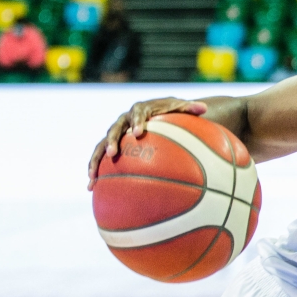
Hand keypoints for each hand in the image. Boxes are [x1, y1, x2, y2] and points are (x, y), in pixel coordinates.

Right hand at [87, 98, 207, 189]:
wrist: (158, 112)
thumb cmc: (173, 111)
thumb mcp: (183, 108)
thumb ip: (191, 108)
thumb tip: (205, 108)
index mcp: (140, 109)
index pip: (137, 114)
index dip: (136, 122)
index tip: (138, 133)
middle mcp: (124, 121)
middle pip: (114, 130)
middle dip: (112, 141)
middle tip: (114, 154)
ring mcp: (116, 134)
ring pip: (101, 146)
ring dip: (95, 160)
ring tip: (92, 177)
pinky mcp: (113, 146)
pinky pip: (101, 159)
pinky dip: (96, 172)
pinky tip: (92, 188)